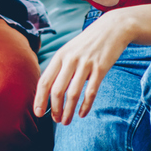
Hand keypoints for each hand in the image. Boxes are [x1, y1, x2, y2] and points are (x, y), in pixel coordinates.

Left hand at [33, 10, 129, 124]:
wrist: (112, 28)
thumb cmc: (89, 42)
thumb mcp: (70, 49)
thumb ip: (61, 66)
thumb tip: (50, 90)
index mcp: (60, 55)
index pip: (44, 81)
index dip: (40, 99)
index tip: (37, 113)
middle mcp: (70, 59)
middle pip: (57, 90)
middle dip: (54, 109)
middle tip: (56, 120)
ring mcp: (86, 63)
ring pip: (73, 94)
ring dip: (68, 111)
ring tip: (66, 122)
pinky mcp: (100, 68)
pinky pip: (90, 92)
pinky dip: (85, 106)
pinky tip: (82, 114)